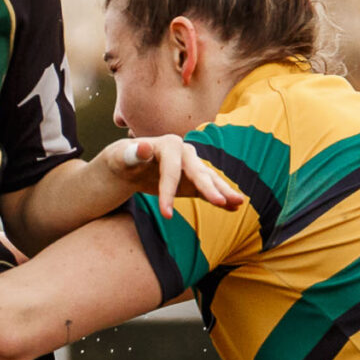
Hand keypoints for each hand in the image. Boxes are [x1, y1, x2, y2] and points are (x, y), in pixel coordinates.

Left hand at [95, 136, 244, 218]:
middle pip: (199, 172)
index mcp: (169, 145)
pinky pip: (208, 190)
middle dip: (210, 188)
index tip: (165, 215)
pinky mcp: (194, 180)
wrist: (129, 164)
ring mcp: (192, 166)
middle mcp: (185, 153)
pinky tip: (233, 207)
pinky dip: (220, 198)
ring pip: (210, 180)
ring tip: (239, 202)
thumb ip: (131, 153)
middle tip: (221, 202)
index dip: (169, 192)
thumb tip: (143, 147)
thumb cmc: (122, 159)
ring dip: (224, 191)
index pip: (171, 171)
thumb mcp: (121, 157)